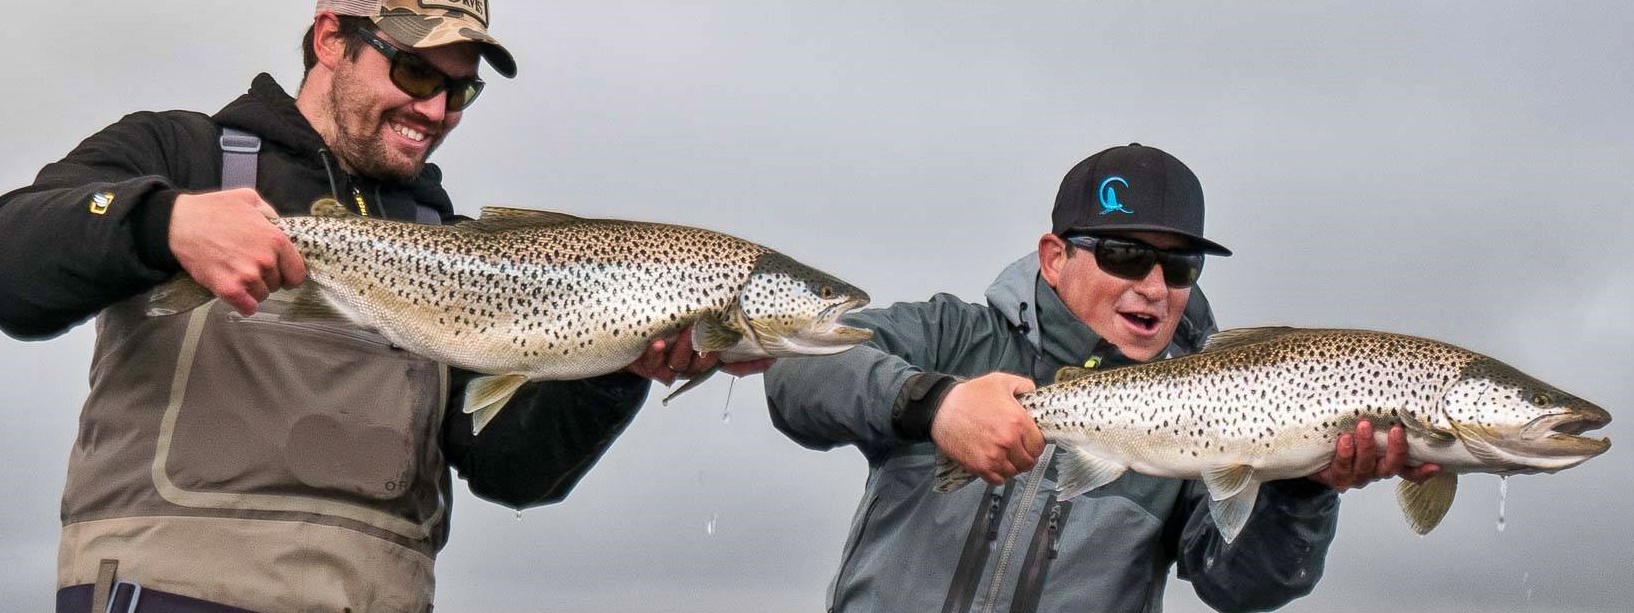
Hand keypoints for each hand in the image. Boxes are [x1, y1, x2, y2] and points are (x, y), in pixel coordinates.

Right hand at [169, 189, 304, 314]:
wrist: (178, 223)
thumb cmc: (212, 209)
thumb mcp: (248, 199)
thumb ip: (270, 213)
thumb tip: (280, 225)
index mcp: (275, 239)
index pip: (297, 272)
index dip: (289, 274)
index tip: (280, 272)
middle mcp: (265, 260)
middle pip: (277, 284)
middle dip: (267, 278)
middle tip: (249, 267)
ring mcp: (247, 276)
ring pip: (262, 295)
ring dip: (253, 290)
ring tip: (238, 276)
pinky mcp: (228, 288)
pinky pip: (247, 307)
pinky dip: (244, 304)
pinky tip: (238, 295)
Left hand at [624, 324, 774, 384]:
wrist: (620, 329)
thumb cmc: (661, 318)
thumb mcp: (693, 313)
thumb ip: (719, 318)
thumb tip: (753, 312)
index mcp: (703, 351)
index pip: (733, 361)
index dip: (750, 363)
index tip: (768, 358)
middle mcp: (688, 360)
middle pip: (706, 363)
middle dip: (713, 351)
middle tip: (714, 335)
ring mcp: (667, 363)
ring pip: (681, 364)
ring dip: (685, 348)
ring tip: (687, 330)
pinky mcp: (645, 363)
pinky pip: (652, 364)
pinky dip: (656, 355)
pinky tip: (658, 343)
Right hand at [929, 372, 1042, 484]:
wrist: (941, 407)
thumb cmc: (969, 395)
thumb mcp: (1001, 381)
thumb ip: (1024, 385)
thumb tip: (1034, 393)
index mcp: (1018, 421)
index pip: (1039, 445)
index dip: (1035, 443)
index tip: (1029, 440)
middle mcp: (1008, 442)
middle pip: (1029, 461)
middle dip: (1025, 455)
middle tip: (1018, 449)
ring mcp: (993, 456)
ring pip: (1014, 472)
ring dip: (1012, 466)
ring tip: (1006, 456)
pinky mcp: (979, 466)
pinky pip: (998, 480)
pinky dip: (999, 474)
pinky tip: (995, 463)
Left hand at [1309, 420, 1441, 491]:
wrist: (1313, 454)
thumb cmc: (1345, 437)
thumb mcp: (1366, 427)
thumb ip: (1380, 417)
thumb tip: (1393, 386)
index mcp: (1385, 461)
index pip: (1409, 470)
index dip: (1422, 470)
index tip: (1435, 465)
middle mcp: (1374, 471)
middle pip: (1390, 466)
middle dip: (1395, 449)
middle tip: (1395, 430)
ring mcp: (1356, 476)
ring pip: (1366, 466)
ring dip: (1366, 446)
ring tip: (1363, 427)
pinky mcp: (1337, 477)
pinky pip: (1342, 468)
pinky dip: (1344, 454)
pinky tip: (1344, 440)